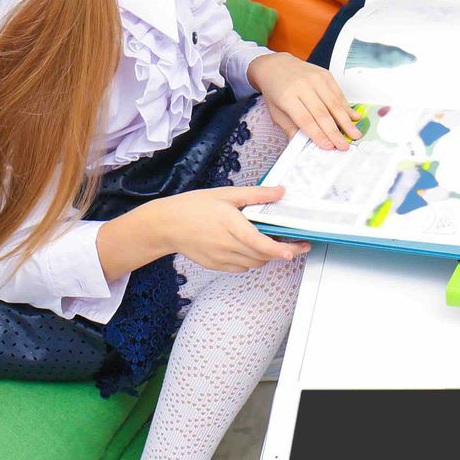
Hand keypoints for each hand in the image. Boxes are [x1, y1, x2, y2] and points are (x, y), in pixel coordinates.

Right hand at [143, 185, 309, 273]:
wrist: (165, 225)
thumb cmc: (192, 207)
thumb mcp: (226, 194)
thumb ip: (256, 195)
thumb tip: (280, 192)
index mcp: (232, 226)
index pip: (261, 244)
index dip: (280, 250)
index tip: (294, 251)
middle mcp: (227, 245)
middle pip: (262, 256)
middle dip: (282, 252)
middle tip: (294, 244)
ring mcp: (221, 258)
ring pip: (253, 264)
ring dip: (266, 256)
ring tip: (271, 243)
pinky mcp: (215, 265)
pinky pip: (240, 267)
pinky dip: (250, 260)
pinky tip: (249, 248)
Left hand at [248, 52, 358, 150]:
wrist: (276, 65)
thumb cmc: (276, 90)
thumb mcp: (276, 112)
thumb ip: (291, 129)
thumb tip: (304, 146)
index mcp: (287, 97)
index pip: (306, 120)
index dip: (318, 134)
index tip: (328, 146)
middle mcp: (302, 86)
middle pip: (322, 113)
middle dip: (335, 132)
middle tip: (344, 145)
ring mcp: (315, 79)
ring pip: (334, 103)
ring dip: (346, 121)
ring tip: (354, 134)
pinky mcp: (325, 75)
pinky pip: (338, 94)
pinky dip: (347, 107)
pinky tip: (353, 118)